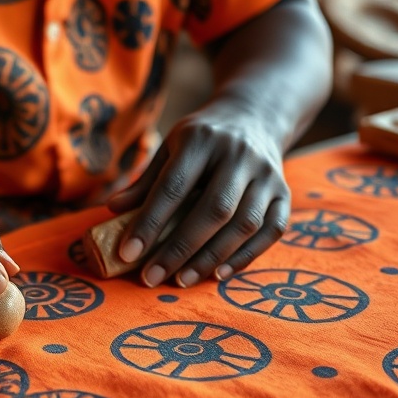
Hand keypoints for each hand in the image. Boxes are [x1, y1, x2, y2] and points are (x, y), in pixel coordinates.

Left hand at [107, 106, 290, 286]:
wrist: (253, 117)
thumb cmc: (200, 141)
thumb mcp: (169, 148)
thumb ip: (145, 182)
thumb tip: (112, 210)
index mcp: (201, 140)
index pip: (172, 187)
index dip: (149, 222)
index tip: (127, 253)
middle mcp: (239, 155)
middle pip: (213, 209)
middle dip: (180, 248)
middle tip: (152, 277)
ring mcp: (268, 174)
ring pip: (244, 224)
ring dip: (210, 257)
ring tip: (181, 280)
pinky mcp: (285, 193)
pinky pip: (271, 231)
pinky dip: (244, 257)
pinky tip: (217, 275)